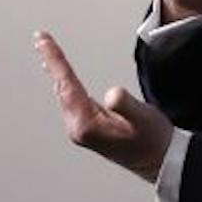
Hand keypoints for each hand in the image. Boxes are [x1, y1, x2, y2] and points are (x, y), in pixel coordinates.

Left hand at [35, 31, 173, 182]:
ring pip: (64, 94)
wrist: (160, 162)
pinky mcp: (89, 128)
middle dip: (51, 61)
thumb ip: (126, 105)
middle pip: (60, 88)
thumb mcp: (143, 118)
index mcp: (86, 124)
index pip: (66, 84)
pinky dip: (66, 83)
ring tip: (47, 52)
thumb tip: (112, 95)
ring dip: (57, 72)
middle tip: (40, 38)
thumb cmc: (153, 140)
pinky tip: (64, 78)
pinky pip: (72, 99)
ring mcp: (82, 129)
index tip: (43, 40)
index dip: (55, 59)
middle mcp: (79, 128)